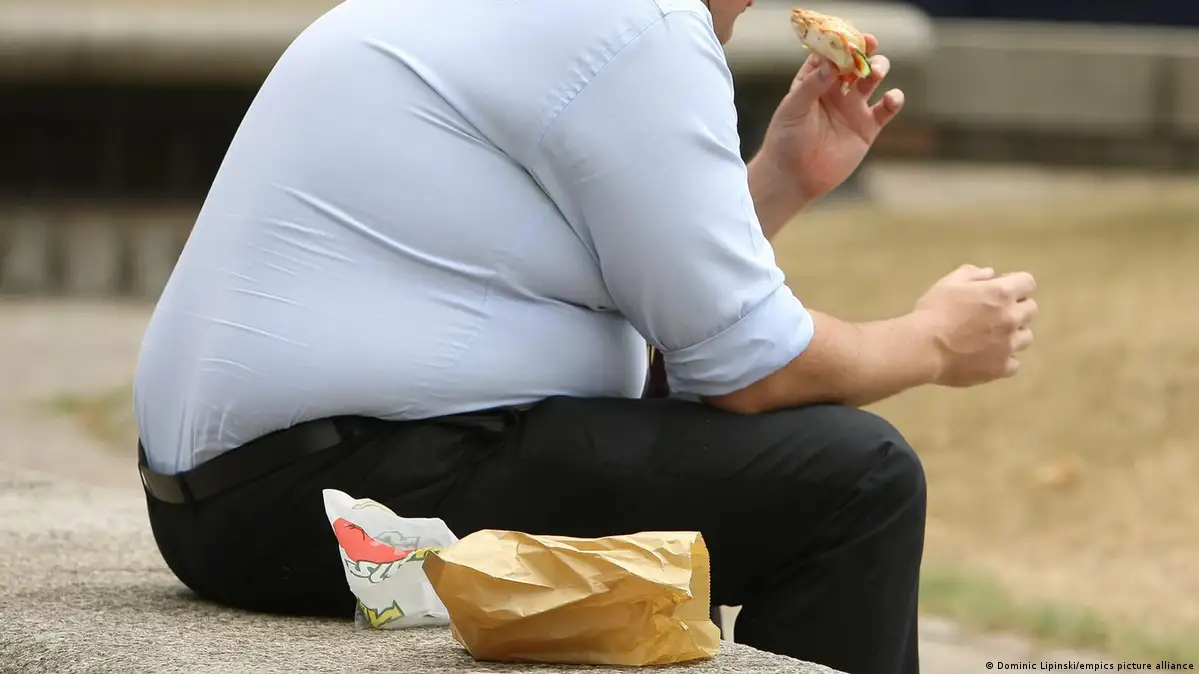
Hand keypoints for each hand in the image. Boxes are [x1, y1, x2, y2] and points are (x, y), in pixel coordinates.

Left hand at [755, 33, 904, 203]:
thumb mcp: (793, 108)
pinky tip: (890, 98)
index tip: (848, 37)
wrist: (794, 176)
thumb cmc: (786, 140)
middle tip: (868, 45)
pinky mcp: (867, 127)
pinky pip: (886, 109)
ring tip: (874, 72)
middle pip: (855, 61)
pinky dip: (893, 100)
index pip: (831, 53)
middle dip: (864, 50)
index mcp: (814, 80)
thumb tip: (832, 64)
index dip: (840, 42)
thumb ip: (812, 85)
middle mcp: (836, 89)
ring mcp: (853, 107)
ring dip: (878, 68)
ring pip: (872, 78)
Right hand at [913, 265, 1038, 386]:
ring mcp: (1009, 345)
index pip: (1027, 283)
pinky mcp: (1001, 368)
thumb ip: (972, 274)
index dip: (1015, 284)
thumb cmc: (933, 311)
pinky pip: (1013, 363)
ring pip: (1026, 337)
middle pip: (1030, 310)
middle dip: (1016, 308)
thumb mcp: (948, 283)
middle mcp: (1012, 318)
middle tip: (994, 314)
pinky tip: (987, 357)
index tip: (1001, 289)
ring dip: (1013, 334)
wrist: (922, 348)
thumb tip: (990, 274)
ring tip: (991, 338)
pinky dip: (1004, 359)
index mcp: (1002, 293)